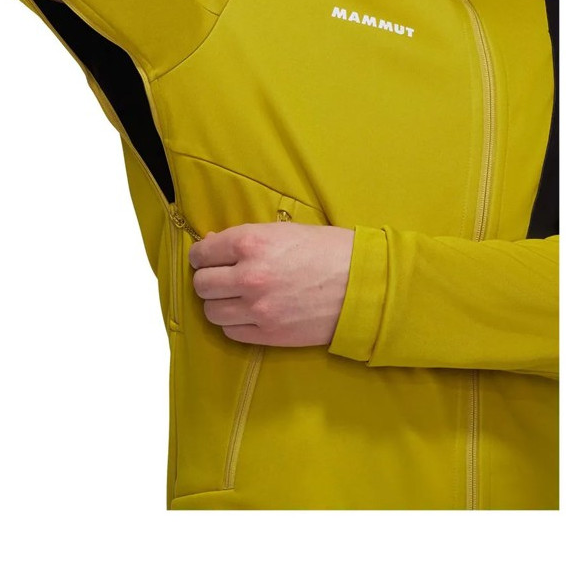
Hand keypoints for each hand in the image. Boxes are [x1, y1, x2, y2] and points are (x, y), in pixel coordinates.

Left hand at [188, 220, 355, 346]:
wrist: (363, 284)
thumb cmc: (328, 250)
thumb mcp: (284, 232)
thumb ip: (246, 239)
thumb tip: (211, 244)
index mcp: (250, 243)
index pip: (202, 253)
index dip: (202, 255)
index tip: (208, 258)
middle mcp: (248, 276)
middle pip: (202, 284)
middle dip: (208, 279)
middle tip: (221, 277)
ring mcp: (257, 308)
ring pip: (211, 311)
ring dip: (219, 303)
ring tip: (234, 298)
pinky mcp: (268, 334)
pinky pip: (231, 331)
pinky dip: (234, 323)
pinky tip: (248, 313)